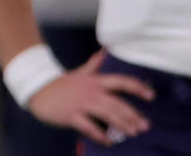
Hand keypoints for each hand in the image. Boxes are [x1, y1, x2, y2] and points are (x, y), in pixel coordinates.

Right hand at [28, 49, 155, 145]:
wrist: (39, 90)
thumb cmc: (63, 83)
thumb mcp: (82, 72)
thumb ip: (95, 63)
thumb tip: (105, 49)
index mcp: (97, 80)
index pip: (122, 82)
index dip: (138, 88)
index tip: (151, 96)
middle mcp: (92, 91)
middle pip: (117, 102)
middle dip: (132, 114)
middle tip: (145, 126)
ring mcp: (82, 103)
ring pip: (106, 114)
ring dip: (121, 124)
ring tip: (132, 133)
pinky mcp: (71, 115)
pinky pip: (88, 127)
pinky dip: (99, 135)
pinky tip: (108, 141)